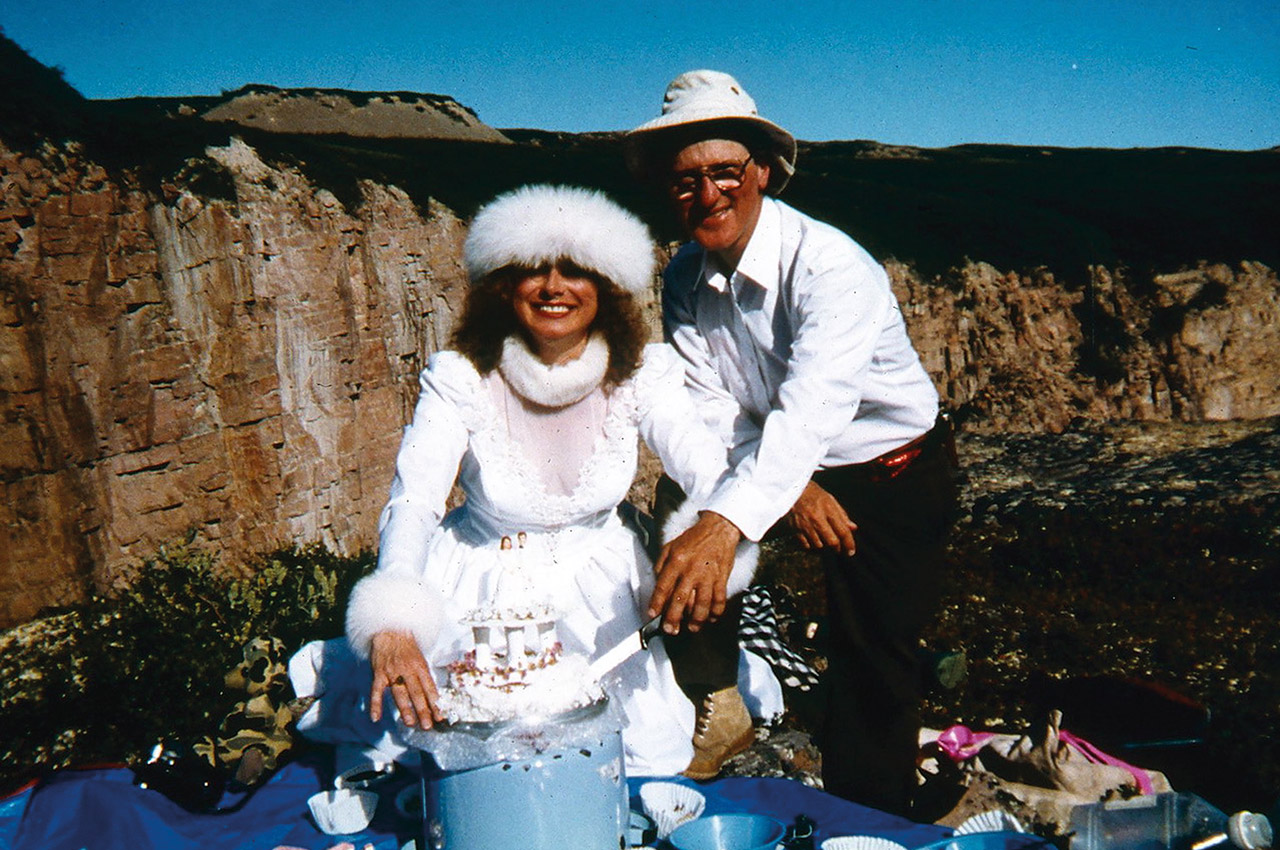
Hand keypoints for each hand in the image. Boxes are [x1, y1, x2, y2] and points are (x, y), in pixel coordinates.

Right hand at [368, 630, 442, 728]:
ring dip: (405, 709)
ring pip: (399, 693)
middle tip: (427, 725)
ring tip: (410, 723)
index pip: (429, 687)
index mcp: (420, 666)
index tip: (440, 716)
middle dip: (423, 710)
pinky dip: (375, 704)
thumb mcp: (420, 659)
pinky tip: (376, 717)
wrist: (390, 631)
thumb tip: (432, 698)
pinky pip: (376, 691)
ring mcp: (392, 672)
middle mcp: (407, 670)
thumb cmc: (407, 648)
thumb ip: (424, 677)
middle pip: (416, 693)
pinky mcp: (379, 673)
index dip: (435, 703)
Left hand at [647, 511, 741, 634]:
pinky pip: (719, 600)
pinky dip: (715, 612)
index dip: (656, 603)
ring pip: (702, 604)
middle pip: (681, 600)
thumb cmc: (693, 539)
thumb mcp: (670, 546)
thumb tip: (657, 584)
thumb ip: (661, 565)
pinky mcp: (721, 579)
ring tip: (692, 628)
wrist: (718, 530)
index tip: (652, 615)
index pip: (664, 586)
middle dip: (674, 618)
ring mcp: (708, 576)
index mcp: (676, 561)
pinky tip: (710, 619)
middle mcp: (692, 571)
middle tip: (670, 630)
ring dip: (696, 620)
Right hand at [786, 481, 856, 555]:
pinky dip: (811, 545)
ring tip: (825, 541)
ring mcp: (805, 524)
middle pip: (831, 542)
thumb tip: (853, 528)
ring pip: (819, 545)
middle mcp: (817, 518)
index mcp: (828, 509)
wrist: (790, 489)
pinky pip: (806, 545)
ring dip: (824, 546)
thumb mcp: (830, 500)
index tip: (851, 551)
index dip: (849, 544)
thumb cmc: (813, 494)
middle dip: (837, 548)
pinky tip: (813, 540)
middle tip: (839, 549)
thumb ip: (842, 515)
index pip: (842, 531)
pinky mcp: (795, 529)